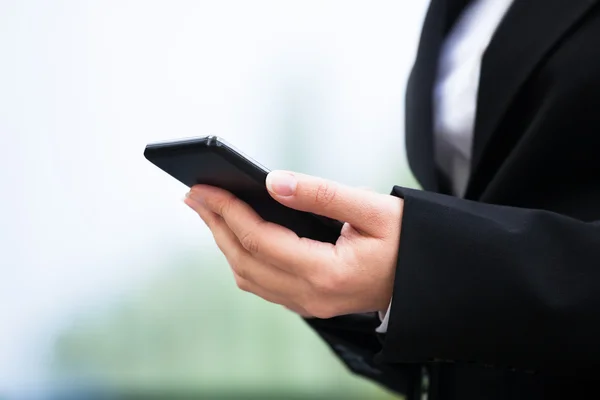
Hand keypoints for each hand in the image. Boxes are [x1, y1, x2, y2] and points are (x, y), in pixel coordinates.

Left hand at [184, 171, 402, 318]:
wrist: (426, 279)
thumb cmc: (408, 241)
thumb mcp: (373, 208)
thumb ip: (321, 194)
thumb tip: (274, 181)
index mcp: (327, 272)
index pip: (260, 240)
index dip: (228, 211)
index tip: (205, 187)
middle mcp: (312, 296)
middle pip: (245, 261)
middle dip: (216, 225)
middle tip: (194, 195)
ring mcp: (309, 305)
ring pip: (249, 277)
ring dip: (225, 242)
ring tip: (209, 211)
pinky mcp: (309, 303)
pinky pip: (263, 284)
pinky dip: (243, 257)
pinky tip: (237, 235)